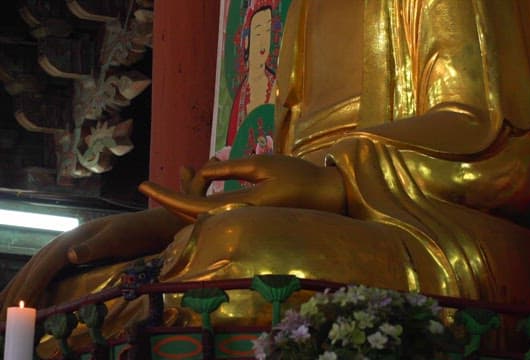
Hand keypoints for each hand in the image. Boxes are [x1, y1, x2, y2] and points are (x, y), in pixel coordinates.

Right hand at [0, 208, 183, 312]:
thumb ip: (95, 246)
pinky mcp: (72, 257)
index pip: (44, 267)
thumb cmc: (135, 232)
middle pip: (32, 270)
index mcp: (71, 240)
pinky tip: (24, 298)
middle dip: (15, 294)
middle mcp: (63, 244)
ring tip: (3, 312)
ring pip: (34, 272)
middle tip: (1, 320)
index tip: (19, 309)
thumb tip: (70, 254)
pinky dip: (30, 286)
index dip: (30, 288)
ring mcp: (66, 250)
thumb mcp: (118, 238)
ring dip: (17, 291)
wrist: (149, 226)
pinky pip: (45, 273)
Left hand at [139, 154, 346, 221]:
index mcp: (241, 207)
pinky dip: (202, 197)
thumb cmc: (299, 176)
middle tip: (169, 172)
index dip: (165, 196)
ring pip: (203, 215)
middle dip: (175, 194)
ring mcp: (244, 222)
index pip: (192, 206)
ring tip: (185, 168)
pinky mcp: (248, 219)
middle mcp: (239, 220)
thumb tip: (201, 170)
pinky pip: (215, 213)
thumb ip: (230, 168)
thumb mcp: (263, 164)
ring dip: (189, 194)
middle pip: (193, 215)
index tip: (142, 184)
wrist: (326, 196)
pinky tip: (202, 176)